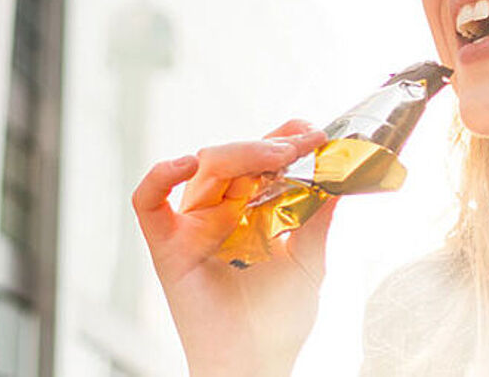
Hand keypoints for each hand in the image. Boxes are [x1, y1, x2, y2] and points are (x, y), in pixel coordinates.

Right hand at [133, 120, 330, 375]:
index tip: (314, 135)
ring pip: (205, 170)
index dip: (283, 141)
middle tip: (304, 144)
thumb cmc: (277, 321)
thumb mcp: (309, 259)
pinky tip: (187, 163)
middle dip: (270, 146)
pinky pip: (148, 203)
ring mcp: (192, 226)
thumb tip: (340, 173)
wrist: (256, 364)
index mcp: (250, 211)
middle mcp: (219, 212)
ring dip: (241, 154)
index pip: (260, 160)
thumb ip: (319, 217)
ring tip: (277, 156)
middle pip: (235, 158)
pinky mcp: (168, 247)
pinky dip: (160, 178)